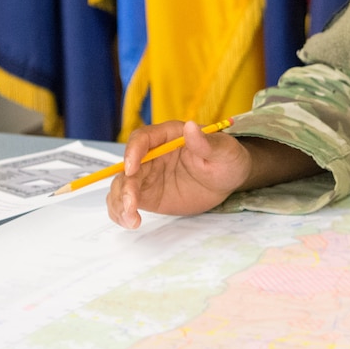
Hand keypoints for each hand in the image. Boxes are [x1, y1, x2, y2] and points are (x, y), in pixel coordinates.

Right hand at [107, 120, 251, 228]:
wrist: (229, 180)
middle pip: (127, 167)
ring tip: (131, 220)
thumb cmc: (228, 159)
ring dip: (119, 202)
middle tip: (131, 205)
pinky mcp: (148, 194)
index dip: (132, 152)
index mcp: (168, 135)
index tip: (132, 169)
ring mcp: (148, 175)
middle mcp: (152, 154)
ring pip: (122, 185)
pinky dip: (122, 212)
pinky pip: (126, 201)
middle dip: (125, 186)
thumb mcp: (224, 151)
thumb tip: (190, 127)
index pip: (142, 139)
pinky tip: (130, 222)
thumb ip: (206, 142)